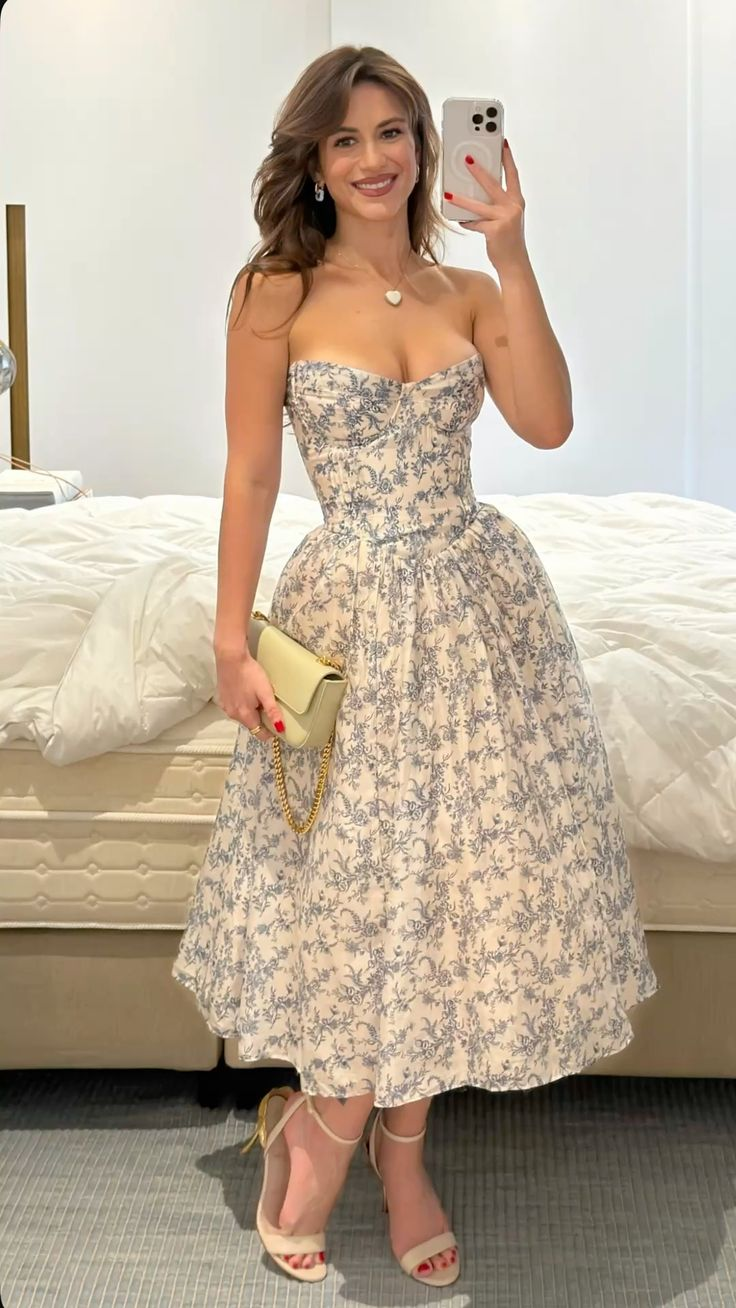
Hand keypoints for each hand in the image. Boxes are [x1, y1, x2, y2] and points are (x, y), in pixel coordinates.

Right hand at [214, 650, 284, 743]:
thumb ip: (273, 711)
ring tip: (259, 698)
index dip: (269, 733)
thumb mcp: (265, 692)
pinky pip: (236, 707)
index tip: (277, 728)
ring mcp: (226, 706)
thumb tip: (280, 728)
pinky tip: (247, 693)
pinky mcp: (222, 698)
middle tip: (270, 707)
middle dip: (261, 720)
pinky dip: (243, 705)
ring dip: (251, 712)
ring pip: (243, 716)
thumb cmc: (249, 673)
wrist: (230, 657)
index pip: (259, 733)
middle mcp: (233, 714)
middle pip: (251, 725)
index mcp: (245, 715)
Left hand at [444, 139, 527, 273]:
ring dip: (461, 199)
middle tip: (466, 158)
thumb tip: (475, 193)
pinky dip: (466, 222)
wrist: (515, 263)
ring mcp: (505, 218)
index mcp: (517, 201)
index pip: (512, 174)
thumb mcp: (507, 218)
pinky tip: (459, 220)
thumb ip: (497, 204)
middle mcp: (513, 207)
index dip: (507, 158)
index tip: (502, 142)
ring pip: (478, 205)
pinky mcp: (495, 230)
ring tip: (448, 193)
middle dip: (478, 170)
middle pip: (493, 183)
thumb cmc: (508, 240)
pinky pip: (475, 223)